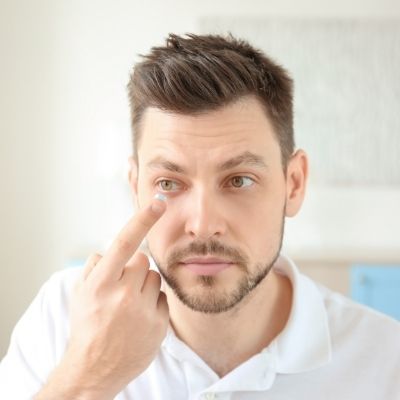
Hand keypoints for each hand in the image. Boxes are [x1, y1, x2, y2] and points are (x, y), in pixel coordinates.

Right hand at [36, 196, 167, 399]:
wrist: (95, 369)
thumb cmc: (86, 325)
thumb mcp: (80, 293)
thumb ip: (96, 267)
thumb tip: (111, 251)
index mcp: (101, 283)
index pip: (124, 242)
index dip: (142, 220)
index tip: (158, 204)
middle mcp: (124, 294)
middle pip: (142, 261)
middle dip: (134, 269)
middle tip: (122, 288)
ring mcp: (144, 310)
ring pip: (154, 278)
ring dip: (144, 286)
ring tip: (129, 305)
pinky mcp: (159, 324)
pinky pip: (162, 298)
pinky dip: (152, 303)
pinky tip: (139, 318)